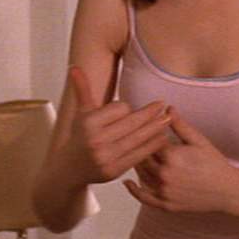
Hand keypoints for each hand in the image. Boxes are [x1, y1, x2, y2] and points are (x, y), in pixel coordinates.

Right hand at [63, 67, 170, 184]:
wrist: (70, 169)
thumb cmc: (80, 136)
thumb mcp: (80, 112)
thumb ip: (82, 89)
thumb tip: (75, 68)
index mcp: (88, 123)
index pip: (118, 109)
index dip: (126, 107)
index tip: (127, 108)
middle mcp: (96, 140)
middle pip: (131, 123)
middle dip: (149, 113)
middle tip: (163, 105)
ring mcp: (106, 157)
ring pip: (137, 138)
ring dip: (155, 128)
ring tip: (168, 119)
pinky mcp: (114, 171)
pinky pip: (138, 155)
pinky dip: (152, 146)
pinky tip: (161, 138)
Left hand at [124, 107, 237, 212]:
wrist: (227, 190)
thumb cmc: (214, 163)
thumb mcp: (198, 140)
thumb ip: (180, 125)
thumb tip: (167, 108)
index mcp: (171, 156)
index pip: (149, 141)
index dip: (146, 133)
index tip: (143, 127)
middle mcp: (165, 175)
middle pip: (142, 158)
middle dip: (140, 148)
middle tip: (134, 139)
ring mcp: (165, 192)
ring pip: (142, 175)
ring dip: (136, 165)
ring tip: (132, 154)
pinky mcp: (166, 205)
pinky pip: (145, 198)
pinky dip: (134, 191)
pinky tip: (127, 182)